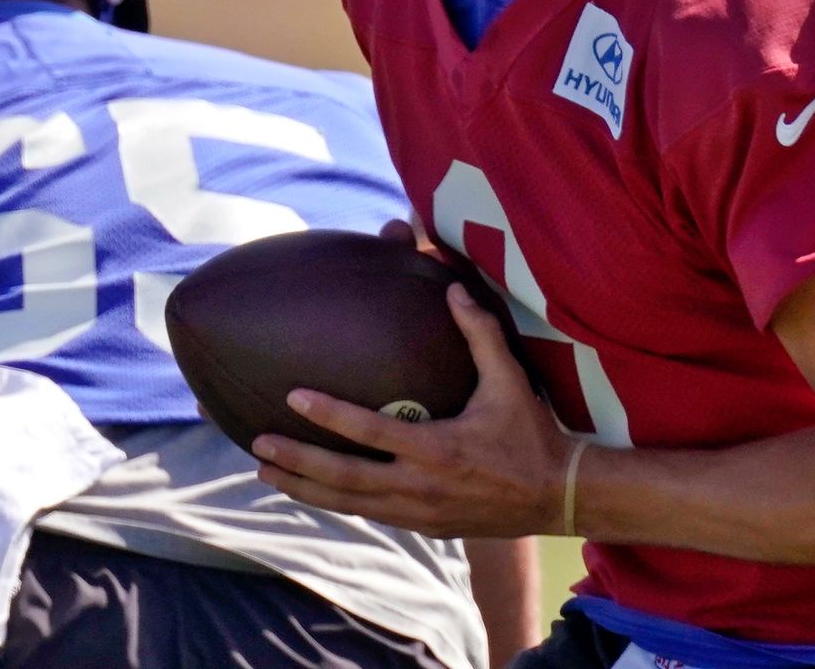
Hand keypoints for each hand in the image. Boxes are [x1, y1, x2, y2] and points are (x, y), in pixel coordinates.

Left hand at [252, 282, 574, 539]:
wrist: (556, 494)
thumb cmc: (531, 433)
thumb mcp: (509, 380)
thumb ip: (481, 334)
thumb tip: (455, 288)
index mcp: (437, 447)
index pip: (369, 432)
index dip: (328, 415)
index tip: (292, 397)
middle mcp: (420, 486)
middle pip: (344, 478)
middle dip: (297, 462)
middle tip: (258, 446)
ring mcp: (419, 512)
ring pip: (348, 504)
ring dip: (305, 489)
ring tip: (267, 473)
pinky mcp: (424, 526)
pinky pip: (369, 514)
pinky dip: (336, 503)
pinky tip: (312, 491)